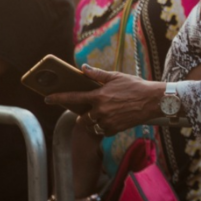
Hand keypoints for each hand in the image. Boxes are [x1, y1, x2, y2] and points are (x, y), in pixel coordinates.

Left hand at [46, 68, 166, 137]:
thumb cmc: (136, 87)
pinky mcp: (115, 129)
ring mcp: (107, 121)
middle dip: (84, 116)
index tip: (46, 98)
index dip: (57, 98)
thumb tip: (83, 68)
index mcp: (99, 96)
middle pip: (82, 118)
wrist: (154, 100)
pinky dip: (104, 128)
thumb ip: (98, 75)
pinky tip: (113, 120)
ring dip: (93, 123)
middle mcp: (101, 110)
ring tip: (102, 117)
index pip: (72, 97)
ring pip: (91, 126)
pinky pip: (102, 131)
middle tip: (90, 112)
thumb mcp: (117, 77)